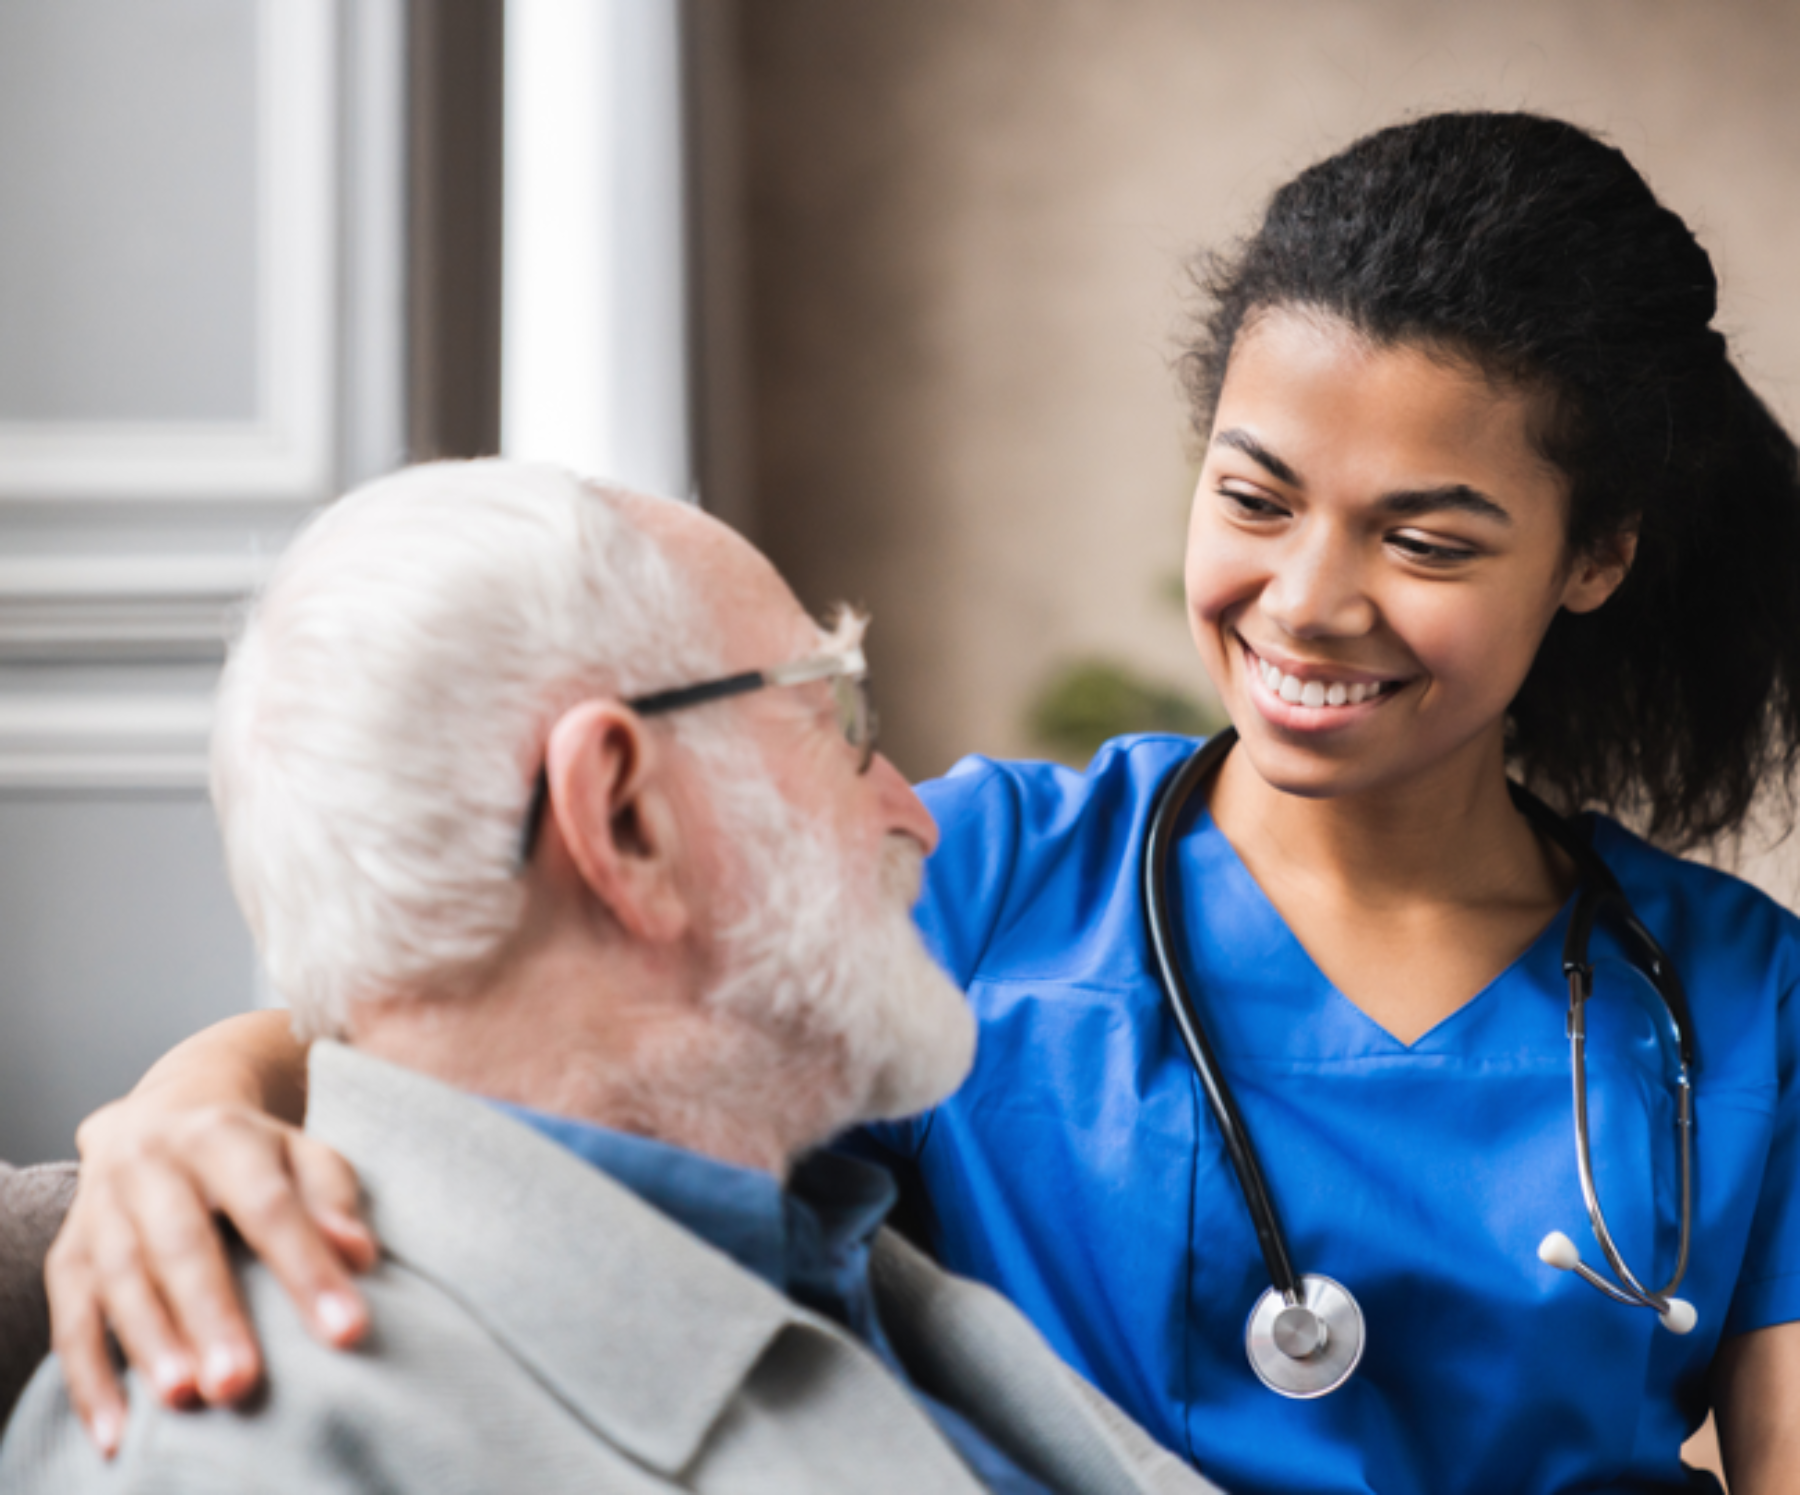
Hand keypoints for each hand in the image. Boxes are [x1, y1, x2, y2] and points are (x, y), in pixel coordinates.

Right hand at [45, 1096, 376, 1457]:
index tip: (346, 1331)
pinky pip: (69, 1318)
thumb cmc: (251, 1155)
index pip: (270, 1204)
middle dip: (211, 1314)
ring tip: (184, 1399)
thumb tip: (359, 1255)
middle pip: (181, 1242)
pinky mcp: (67, 1253)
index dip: (307, 1267)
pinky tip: (117, 1429)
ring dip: (150, 1343)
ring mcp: (101, 1208)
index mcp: (221, 1136)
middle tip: (240, 1382)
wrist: (158, 1118)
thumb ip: (331, 1198)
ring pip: (120, 1278)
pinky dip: (89, 1377)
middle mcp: (152, 1165)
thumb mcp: (300, 1154)